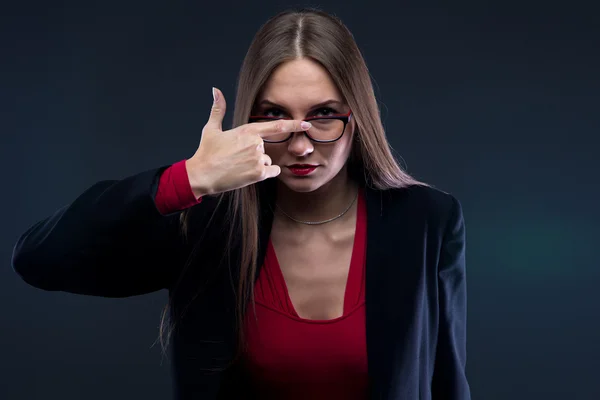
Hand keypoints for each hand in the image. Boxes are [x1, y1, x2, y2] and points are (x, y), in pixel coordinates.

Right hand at [185, 87, 310, 197]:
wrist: (201, 174)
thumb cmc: (206, 153)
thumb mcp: (211, 129)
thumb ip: (218, 109)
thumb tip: (215, 90)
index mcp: (248, 130)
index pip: (277, 126)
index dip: (294, 125)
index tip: (307, 123)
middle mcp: (256, 143)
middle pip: (267, 149)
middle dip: (256, 154)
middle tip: (238, 158)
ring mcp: (258, 158)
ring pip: (268, 161)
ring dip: (258, 165)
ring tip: (239, 166)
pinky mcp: (258, 173)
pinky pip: (272, 172)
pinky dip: (263, 174)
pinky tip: (247, 174)